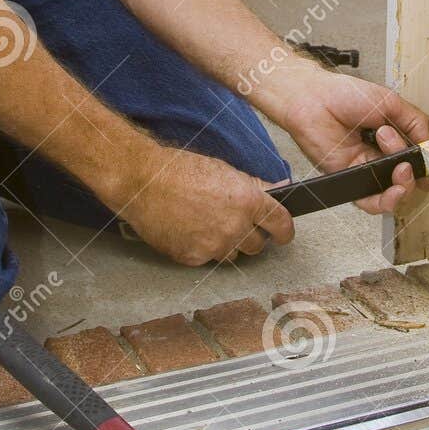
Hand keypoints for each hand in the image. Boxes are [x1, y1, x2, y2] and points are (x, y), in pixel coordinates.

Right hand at [111, 142, 294, 266]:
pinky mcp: (193, 258)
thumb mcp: (224, 170)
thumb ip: (253, 187)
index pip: (281, 225)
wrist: (143, 182)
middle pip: (258, 246)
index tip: (283, 235)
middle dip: (251, 236)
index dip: (285, 232)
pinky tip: (188, 231)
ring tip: (205, 224)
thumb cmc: (180, 170)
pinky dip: (201, 248)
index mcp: (248, 201)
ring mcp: (214, 246)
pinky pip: (206, 259)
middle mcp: (235, 227)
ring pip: (233, 254)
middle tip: (234, 224)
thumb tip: (278, 190)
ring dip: (226, 244)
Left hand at [282, 68, 428, 214]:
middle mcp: (381, 154)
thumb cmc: (343, 95)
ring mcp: (367, 168)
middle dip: (414, 171)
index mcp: (394, 136)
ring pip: (394, 192)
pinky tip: (393, 188)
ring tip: (398, 165)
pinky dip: (386, 200)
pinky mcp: (350, 179)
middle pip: (409, 177)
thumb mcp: (390, 102)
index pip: (418, 157)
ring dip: (403, 183)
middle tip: (404, 155)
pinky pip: (371, 201)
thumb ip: (415, 122)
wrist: (313, 99)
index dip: (428, 164)